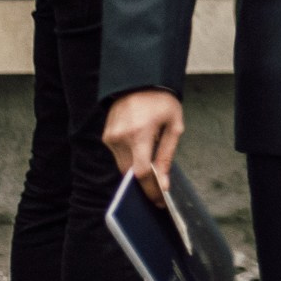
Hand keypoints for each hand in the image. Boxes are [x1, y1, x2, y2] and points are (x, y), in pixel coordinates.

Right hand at [103, 89, 184, 206]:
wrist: (139, 80)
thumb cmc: (161, 101)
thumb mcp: (174, 125)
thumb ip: (167, 154)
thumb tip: (163, 182)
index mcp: (141, 133)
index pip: (142, 172)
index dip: (150, 190)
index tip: (158, 201)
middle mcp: (122, 137)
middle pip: (131, 173)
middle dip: (144, 182)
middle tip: (157, 188)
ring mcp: (111, 137)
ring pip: (123, 166)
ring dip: (136, 168)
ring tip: (151, 160)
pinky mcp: (107, 136)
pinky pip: (118, 156)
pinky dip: (130, 157)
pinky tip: (140, 147)